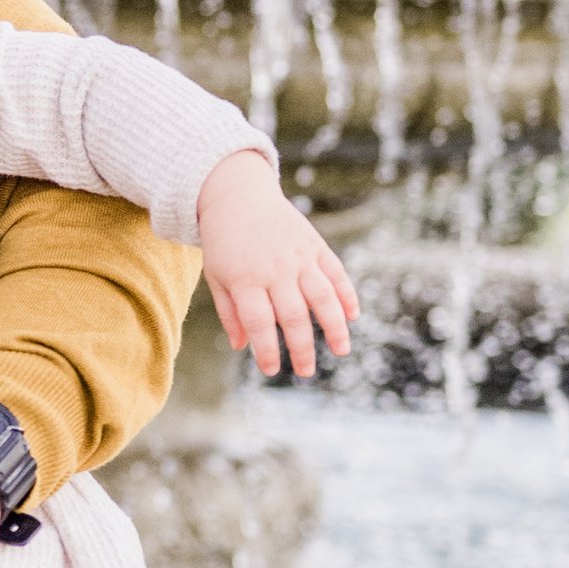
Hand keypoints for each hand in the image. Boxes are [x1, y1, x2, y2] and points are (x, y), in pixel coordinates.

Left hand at [197, 150, 357, 378]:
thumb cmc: (223, 243)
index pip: (260, 324)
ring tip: (341, 350)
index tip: (273, 371)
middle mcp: (274, 269)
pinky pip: (335, 273)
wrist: (237, 195)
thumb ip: (230, 312)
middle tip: (306, 372)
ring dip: (335, 327)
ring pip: (322, 297)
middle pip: (294, 316)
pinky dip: (347, 295)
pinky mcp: (314, 244)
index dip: (268, 350)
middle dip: (302, 348)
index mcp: (245, 280)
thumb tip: (242, 347)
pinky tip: (352, 317)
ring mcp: (298, 256)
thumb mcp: (215, 276)